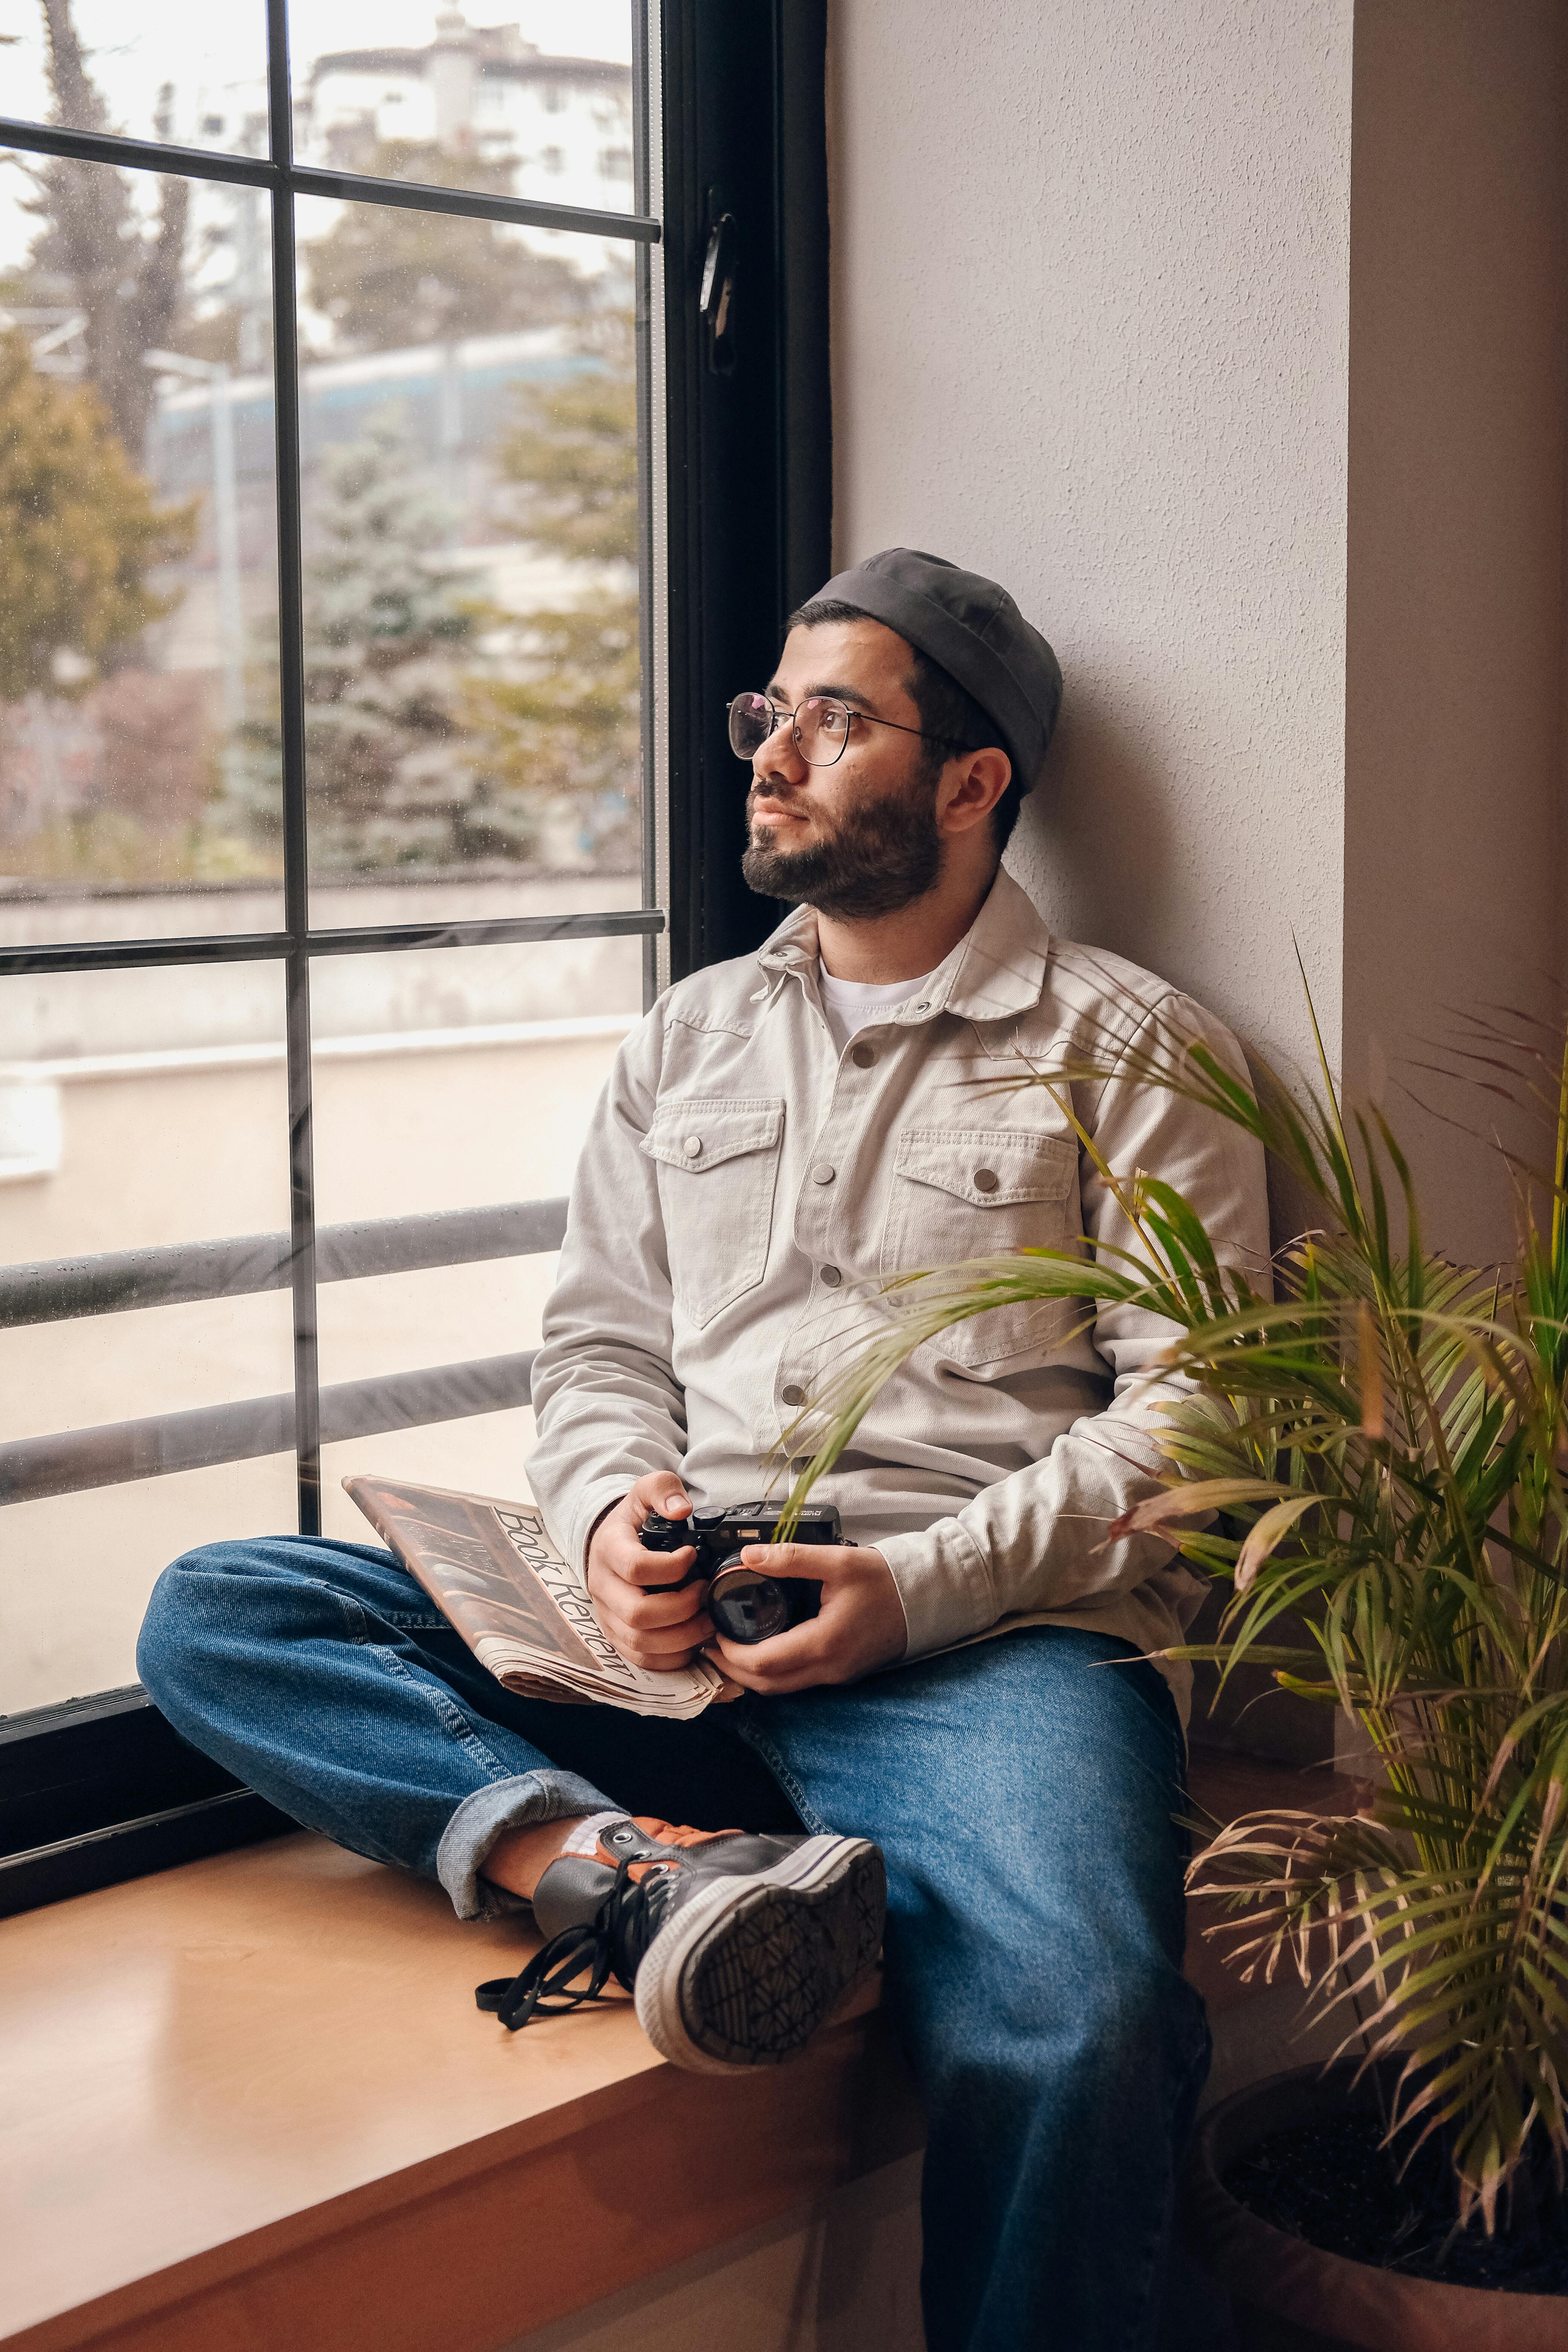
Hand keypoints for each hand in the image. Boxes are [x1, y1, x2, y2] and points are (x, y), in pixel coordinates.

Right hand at [585, 1472, 713, 1670]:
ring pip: (641, 1643)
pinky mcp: (617, 1636)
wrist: (610, 1540)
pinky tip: (693, 1639)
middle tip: (705, 1593)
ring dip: (682, 1636)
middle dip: (682, 1609)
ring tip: (708, 1619)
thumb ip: (664, 1489)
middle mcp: (603, 1587)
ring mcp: (608, 1615)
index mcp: (609, 1550)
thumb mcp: (646, 1490)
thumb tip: (682, 1510)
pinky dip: (672, 1657)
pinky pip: (642, 1660)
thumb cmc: (635, 1519)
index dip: (672, 1567)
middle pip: (639, 1614)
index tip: (692, 1555)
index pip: (636, 1567)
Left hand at [704, 1542, 906, 1694]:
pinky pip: (798, 1681)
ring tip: (731, 1645)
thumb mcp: (837, 1561)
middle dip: (732, 1669)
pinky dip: (774, 1672)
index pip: (763, 1664)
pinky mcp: (842, 1672)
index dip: (731, 1653)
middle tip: (712, 1642)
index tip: (715, 1631)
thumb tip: (748, 1556)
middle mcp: (829, 1668)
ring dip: (751, 1674)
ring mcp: (837, 1675)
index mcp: (824, 1643)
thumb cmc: (884, 1580)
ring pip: (782, 1687)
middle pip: (766, 1684)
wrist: (925, 1599)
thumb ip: (791, 1559)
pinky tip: (763, 1648)